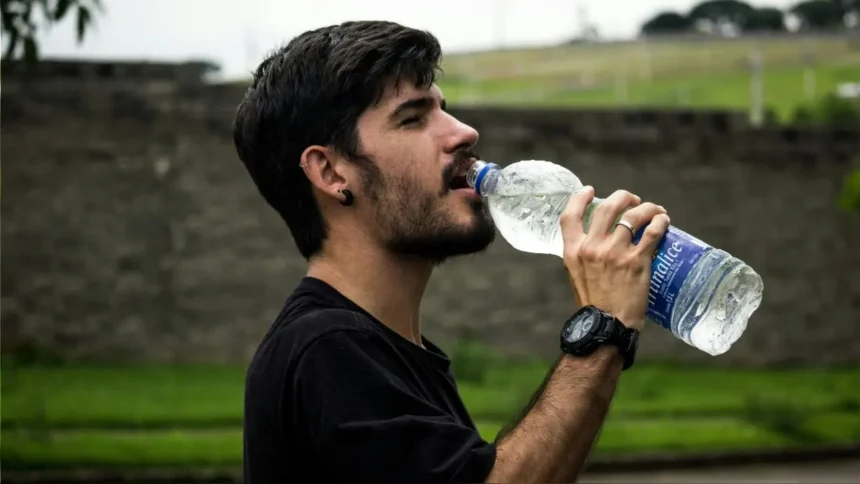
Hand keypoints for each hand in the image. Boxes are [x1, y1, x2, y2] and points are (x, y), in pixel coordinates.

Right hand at [559, 187, 669, 330]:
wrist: (607, 327)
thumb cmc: (594, 306)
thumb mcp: (577, 276)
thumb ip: (583, 256)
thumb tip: (598, 242)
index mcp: (573, 252)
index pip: (569, 216)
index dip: (579, 198)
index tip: (589, 190)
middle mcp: (592, 248)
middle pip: (607, 207)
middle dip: (622, 197)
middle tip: (633, 200)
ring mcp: (615, 253)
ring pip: (633, 215)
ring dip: (647, 208)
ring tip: (655, 211)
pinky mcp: (637, 261)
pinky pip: (652, 231)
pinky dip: (660, 222)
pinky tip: (664, 221)